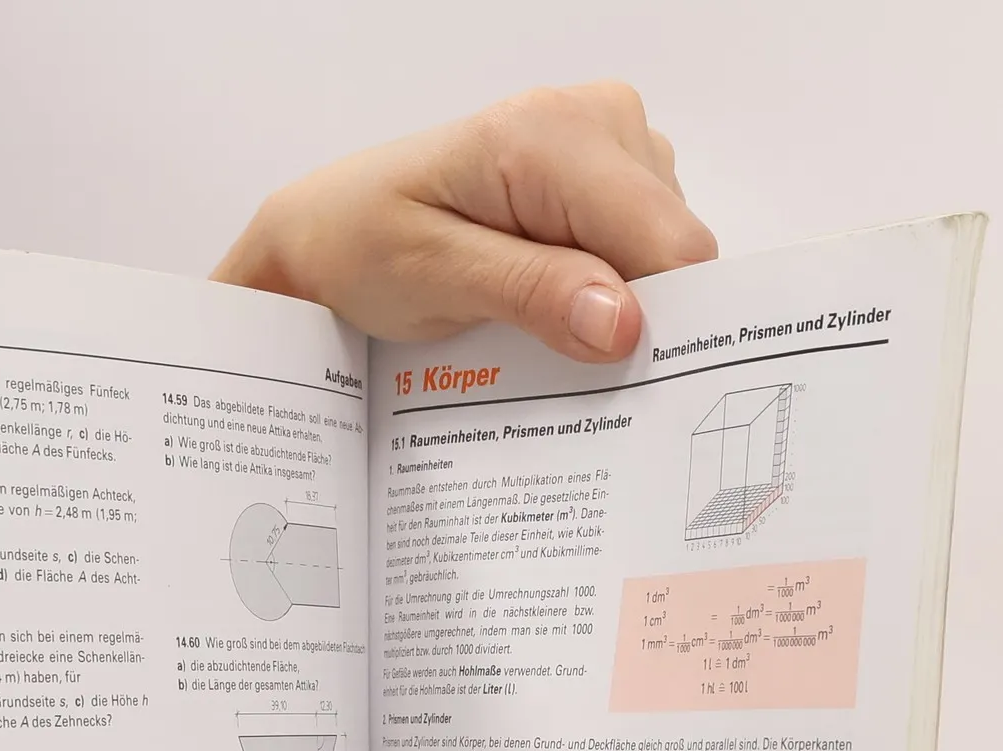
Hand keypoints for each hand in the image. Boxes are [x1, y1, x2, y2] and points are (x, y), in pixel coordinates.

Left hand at [214, 81, 716, 361]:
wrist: (326, 232)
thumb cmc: (362, 246)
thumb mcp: (433, 278)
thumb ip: (532, 293)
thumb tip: (624, 323)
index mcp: (555, 134)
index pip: (669, 242)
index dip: (661, 321)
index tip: (622, 378)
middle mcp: (598, 120)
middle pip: (676, 249)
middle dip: (636, 315)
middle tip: (560, 357)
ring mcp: (608, 142)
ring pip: (665, 254)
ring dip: (617, 304)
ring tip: (535, 318)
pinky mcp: (606, 174)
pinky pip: (642, 246)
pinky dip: (608, 288)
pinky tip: (550, 301)